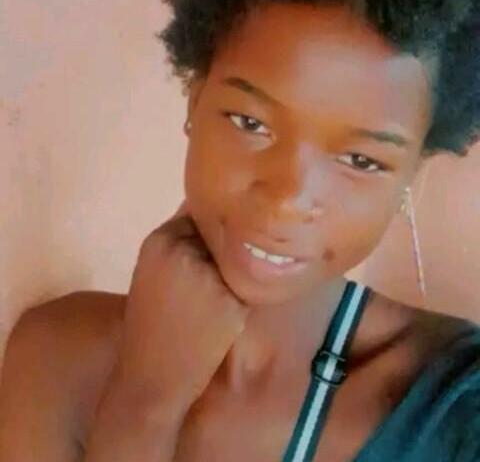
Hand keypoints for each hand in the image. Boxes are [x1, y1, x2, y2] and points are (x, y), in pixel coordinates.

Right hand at [114, 200, 249, 414]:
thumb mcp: (153, 270)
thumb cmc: (150, 321)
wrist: (150, 376)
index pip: (199, 213)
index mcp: (160, 240)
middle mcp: (184, 251)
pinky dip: (239, 300)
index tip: (205, 249)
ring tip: (209, 303)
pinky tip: (219, 319)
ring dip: (232, 274)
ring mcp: (209, 276)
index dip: (207, 230)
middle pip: (221, 235)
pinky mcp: (232, 302)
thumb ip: (179, 239)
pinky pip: (246, 288)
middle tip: (203, 284)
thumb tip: (216, 211)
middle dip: (220, 251)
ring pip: (237, 260)